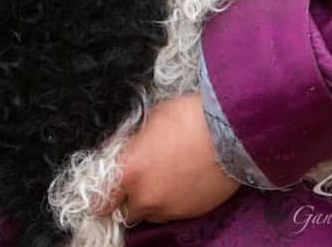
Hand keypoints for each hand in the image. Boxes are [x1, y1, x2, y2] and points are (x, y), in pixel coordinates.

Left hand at [102, 93, 239, 223]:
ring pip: (149, 213)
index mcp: (130, 171)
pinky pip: (171, 212)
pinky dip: (169, 201)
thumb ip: (131, 144)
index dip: (102, 194)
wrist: (229, 132)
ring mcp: (170, 208)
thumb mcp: (148, 121)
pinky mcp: (191, 213)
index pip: (101, 199)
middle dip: (127, 197)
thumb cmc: (188, 118)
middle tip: (134, 178)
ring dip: (149, 199)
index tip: (103, 189)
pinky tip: (177, 181)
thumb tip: (124, 151)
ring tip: (160, 176)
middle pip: (125, 210)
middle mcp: (146, 196)